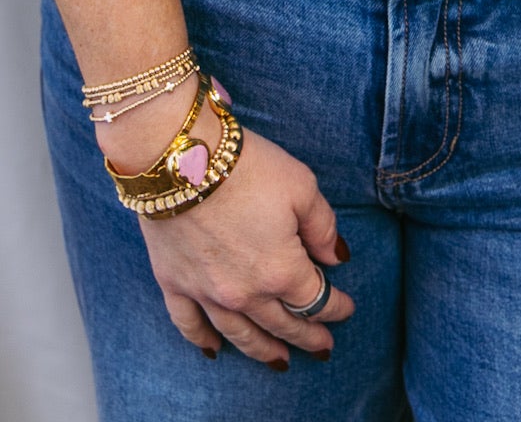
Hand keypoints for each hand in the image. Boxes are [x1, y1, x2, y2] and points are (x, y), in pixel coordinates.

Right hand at [101, 92, 353, 366]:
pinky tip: (213, 351)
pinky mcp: (174, 283)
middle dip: (307, 337)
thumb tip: (335, 257)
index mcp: (281, 271)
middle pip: (283, 325)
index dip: (336, 307)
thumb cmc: (247, 166)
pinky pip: (189, 324)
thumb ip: (323, 226)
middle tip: (322, 348)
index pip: (316, 300)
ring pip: (240, 335)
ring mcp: (207, 293)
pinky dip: (202, 341)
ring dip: (263, 350)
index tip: (346, 309)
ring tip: (279, 361)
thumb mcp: (302, 186)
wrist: (181, 158)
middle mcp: (245, 293)